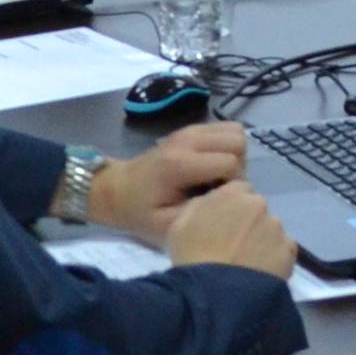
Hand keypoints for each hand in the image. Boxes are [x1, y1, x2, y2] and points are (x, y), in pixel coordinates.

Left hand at [85, 123, 248, 244]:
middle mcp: (188, 140)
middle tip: (218, 186)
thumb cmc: (142, 211)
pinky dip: (227, 146)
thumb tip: (231, 200)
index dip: (232, 184)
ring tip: (216, 175)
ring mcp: (190, 130)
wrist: (118, 189)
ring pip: (236, 132)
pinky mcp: (191, 129)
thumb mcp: (168, 226)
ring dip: (234, 154)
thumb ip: (202, 213)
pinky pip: (226, 129)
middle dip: (237, 166)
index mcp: (180, 164)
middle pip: (238, 142)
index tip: (216, 198)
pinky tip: (212, 165)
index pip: (231, 163)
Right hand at [161, 182, 296, 280]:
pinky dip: (275, 259)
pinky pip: (283, 251)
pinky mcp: (288, 252)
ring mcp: (276, 228)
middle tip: (234, 246)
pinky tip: (261, 273)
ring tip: (247, 263)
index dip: (231, 207)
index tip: (224, 225)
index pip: (238, 190)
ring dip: (262, 240)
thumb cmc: (191, 256)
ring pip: (271, 230)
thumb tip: (212, 204)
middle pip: (256, 209)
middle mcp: (259, 205)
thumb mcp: (180, 223)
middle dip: (248, 222)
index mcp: (232, 193)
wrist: (215, 292)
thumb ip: (201, 205)